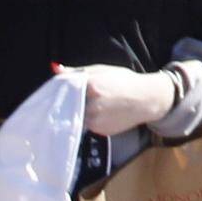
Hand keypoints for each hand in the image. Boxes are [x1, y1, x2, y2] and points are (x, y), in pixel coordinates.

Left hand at [61, 61, 185, 138]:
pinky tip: (99, 113)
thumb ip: (77, 71)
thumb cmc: (124, 81)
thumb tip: (56, 69)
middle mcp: (91, 106)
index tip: (57, 91)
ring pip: (76, 118)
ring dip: (77, 113)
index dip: (61, 91)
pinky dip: (88, 120)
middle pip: (68, 106)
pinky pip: (86, 126)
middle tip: (74, 99)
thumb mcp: (102, 70)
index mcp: (91, 86)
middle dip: (68, 103)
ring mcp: (95, 121)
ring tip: (91, 105)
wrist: (146, 99)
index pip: (65, 90)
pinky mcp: (100, 131)